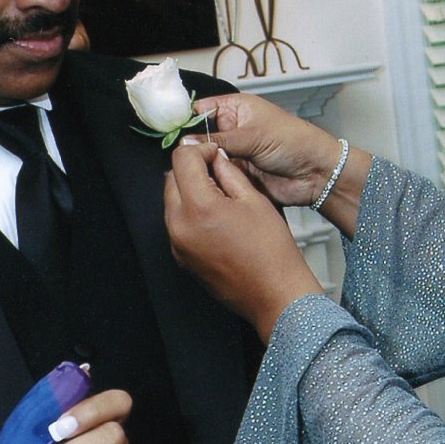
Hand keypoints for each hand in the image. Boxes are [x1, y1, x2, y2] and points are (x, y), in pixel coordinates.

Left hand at [165, 140, 322, 341]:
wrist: (274, 294)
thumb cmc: (271, 252)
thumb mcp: (254, 200)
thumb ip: (229, 173)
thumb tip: (216, 158)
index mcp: (199, 207)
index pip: (182, 159)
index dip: (201, 150)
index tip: (214, 154)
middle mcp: (180, 226)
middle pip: (171, 179)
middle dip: (191, 169)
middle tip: (217, 173)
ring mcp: (178, 244)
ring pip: (171, 201)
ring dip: (189, 191)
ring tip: (220, 197)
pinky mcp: (181, 257)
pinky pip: (177, 224)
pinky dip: (190, 213)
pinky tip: (215, 218)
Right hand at [192, 94, 341, 206]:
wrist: (315, 173)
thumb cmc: (294, 142)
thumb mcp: (253, 136)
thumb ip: (218, 140)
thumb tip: (186, 142)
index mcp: (235, 109)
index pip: (200, 109)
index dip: (184, 119)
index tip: (168, 132)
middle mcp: (231, 130)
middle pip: (199, 137)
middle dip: (190, 147)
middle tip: (177, 158)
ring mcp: (234, 153)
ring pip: (206, 159)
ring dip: (200, 166)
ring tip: (190, 172)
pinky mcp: (238, 175)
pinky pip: (216, 177)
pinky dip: (211, 180)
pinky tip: (203, 184)